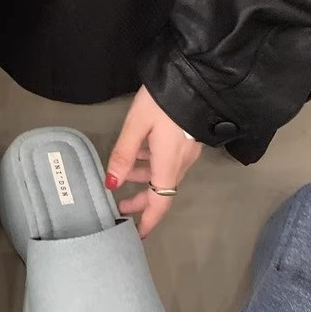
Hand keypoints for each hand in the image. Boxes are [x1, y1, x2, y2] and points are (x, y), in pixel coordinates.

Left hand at [105, 86, 201, 238]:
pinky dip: (152, 162)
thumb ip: (123, 154)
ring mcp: (187, 150)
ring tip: (124, 174)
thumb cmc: (164, 101)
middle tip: (120, 205)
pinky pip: (169, 160)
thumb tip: (111, 184)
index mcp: (169, 164)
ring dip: (144, 178)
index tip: (135, 234)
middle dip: (141, 200)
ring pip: (164, 174)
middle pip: (161, 191)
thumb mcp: (137, 124)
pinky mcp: (188, 138)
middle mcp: (181, 162)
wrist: (199, 77)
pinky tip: (140, 151)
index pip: (160, 204)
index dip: (148, 221)